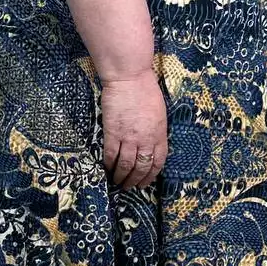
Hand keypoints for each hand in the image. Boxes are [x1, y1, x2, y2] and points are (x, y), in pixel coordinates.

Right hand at [100, 68, 168, 188]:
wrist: (129, 78)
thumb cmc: (146, 91)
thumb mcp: (159, 114)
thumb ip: (156, 131)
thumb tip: (151, 145)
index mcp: (159, 134)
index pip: (157, 162)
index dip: (150, 176)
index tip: (144, 183)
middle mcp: (145, 140)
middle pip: (141, 167)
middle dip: (135, 181)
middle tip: (129, 187)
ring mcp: (128, 137)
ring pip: (126, 165)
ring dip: (121, 176)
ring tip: (117, 182)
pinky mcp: (112, 133)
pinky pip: (110, 154)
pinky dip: (108, 164)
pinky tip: (106, 168)